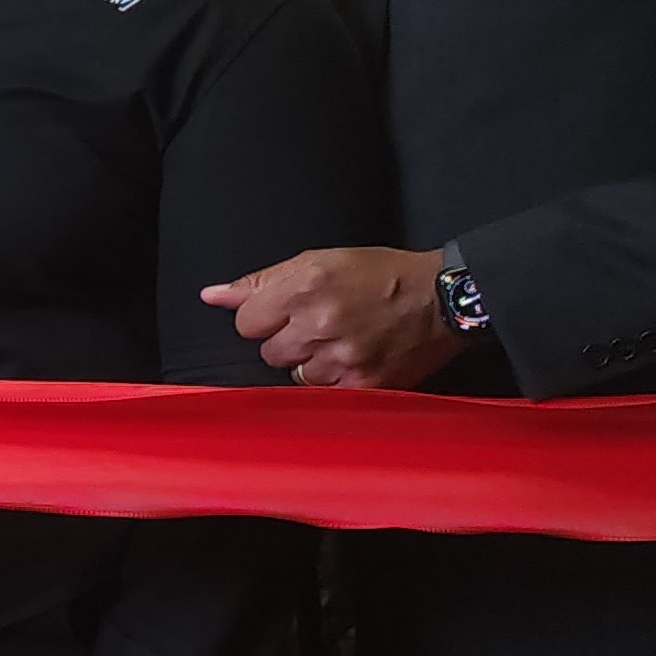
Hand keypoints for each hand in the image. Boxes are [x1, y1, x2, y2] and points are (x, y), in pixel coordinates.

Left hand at [202, 246, 461, 390]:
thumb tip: (211, 296)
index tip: (284, 313)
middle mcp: (320, 323)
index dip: (263, 318)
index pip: (245, 322)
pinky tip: (351, 362)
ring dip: (310, 364)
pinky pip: (322, 395)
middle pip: (268, 352)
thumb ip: (261, 281)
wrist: (443, 299)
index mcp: (305, 287)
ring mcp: (342, 359)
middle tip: (319, 326)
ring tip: (340, 343)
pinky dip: (331, 383)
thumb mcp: (319, 261)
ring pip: (294, 376)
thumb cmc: (381, 275)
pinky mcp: (363, 386)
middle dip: (287, 341)